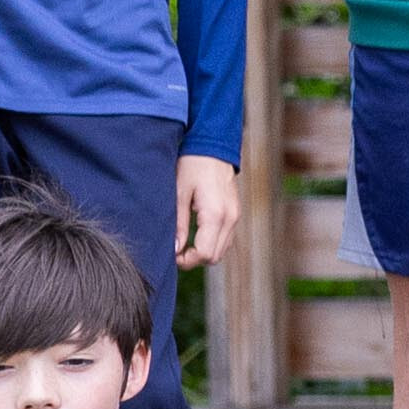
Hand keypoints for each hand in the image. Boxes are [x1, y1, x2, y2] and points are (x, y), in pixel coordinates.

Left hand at [174, 151, 242, 270]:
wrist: (213, 147)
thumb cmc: (192, 166)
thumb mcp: (179, 193)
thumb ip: (178, 224)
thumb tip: (174, 249)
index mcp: (216, 214)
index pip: (206, 253)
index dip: (187, 261)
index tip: (172, 256)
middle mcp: (230, 218)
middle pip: (215, 256)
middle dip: (195, 259)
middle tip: (176, 252)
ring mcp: (235, 216)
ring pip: (223, 250)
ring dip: (205, 252)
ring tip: (185, 244)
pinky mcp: (235, 214)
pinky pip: (226, 239)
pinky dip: (213, 243)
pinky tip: (198, 235)